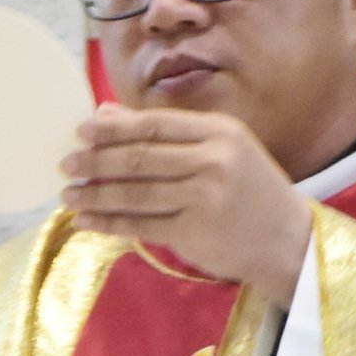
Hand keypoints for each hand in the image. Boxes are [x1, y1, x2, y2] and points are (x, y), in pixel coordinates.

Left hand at [58, 105, 313, 301]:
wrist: (289, 240)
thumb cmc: (249, 191)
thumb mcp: (220, 150)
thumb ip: (167, 133)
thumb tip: (104, 115)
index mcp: (219, 132)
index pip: (155, 124)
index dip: (114, 128)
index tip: (80, 131)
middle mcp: (212, 160)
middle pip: (140, 157)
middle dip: (96, 161)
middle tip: (66, 164)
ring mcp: (203, 197)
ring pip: (135, 192)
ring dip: (95, 194)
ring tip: (67, 195)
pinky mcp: (194, 232)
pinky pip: (140, 224)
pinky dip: (108, 222)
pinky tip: (85, 221)